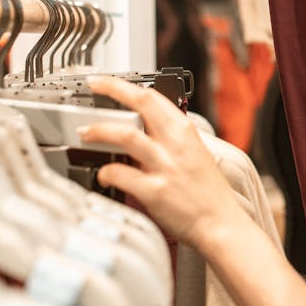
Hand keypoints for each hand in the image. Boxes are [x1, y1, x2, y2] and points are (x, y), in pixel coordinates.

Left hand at [80, 76, 248, 248]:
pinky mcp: (155, 191)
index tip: (105, 82)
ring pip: (126, 135)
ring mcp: (165, 166)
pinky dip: (105, 172)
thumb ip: (172, 140)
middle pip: (140, 103)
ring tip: (85, 132)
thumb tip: (146, 129)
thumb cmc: (208, 193)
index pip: (152, 96)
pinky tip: (102, 174)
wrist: (220, 223)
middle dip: (111, 90)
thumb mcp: (196, 154)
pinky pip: (121, 174)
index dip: (124, 85)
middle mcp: (175, 144)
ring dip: (99, 130)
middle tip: (92, 88)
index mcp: (185, 132)